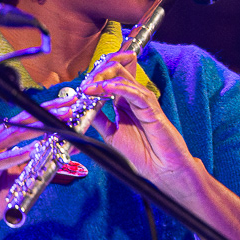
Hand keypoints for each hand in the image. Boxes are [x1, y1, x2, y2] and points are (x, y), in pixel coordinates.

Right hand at [0, 100, 77, 239]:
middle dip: (47, 113)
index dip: (46, 110)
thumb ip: (39, 160)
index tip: (67, 103)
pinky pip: (5, 159)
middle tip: (68, 107)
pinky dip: (21, 154)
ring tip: (58, 124)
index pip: (25, 119)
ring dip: (39, 129)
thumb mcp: (22, 174)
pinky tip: (35, 150)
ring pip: (15, 135)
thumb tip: (66, 148)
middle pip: (22, 121)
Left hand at [80, 52, 200, 194]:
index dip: (92, 78)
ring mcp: (143, 100)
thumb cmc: (141, 153)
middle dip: (97, 73)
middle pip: (115, 70)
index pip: (108, 78)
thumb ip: (98, 119)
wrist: (161, 169)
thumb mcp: (111, 134)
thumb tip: (80, 107)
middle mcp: (133, 97)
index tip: (79, 89)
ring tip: (88, 87)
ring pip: (123, 77)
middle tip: (84, 85)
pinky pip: (134, 92)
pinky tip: (105, 88)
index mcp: (124, 101)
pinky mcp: (151, 108)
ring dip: (103, 79)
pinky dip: (119, 87)